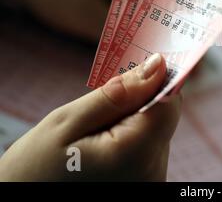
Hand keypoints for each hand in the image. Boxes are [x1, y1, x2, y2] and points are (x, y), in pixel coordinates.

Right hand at [0, 54, 181, 180]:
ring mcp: (151, 180)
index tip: (142, 62)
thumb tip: (157, 65)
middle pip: (163, 115)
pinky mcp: (146, 181)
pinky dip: (131, 135)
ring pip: (156, 128)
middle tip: (103, 103)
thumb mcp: (67, 123)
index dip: (158, 79)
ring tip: (97, 131)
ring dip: (133, 118)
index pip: (170, 103)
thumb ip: (117, 94)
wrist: (23, 201)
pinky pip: (149, 145)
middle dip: (138, 99)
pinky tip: (105, 143)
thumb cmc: (36, 168)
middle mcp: (153, 172)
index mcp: (136, 155)